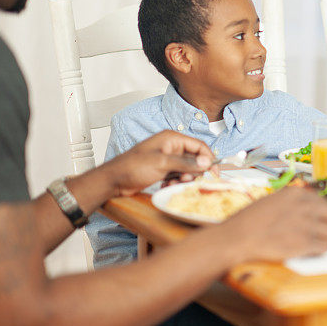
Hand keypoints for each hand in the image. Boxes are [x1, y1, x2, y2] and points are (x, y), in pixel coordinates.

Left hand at [98, 131, 214, 196]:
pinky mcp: (163, 170)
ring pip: (187, 169)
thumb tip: (207, 162)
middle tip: (189, 181)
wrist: (113, 181)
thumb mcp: (162, 163)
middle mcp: (171, 147)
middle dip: (194, 171)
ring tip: (175, 184)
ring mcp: (167, 159)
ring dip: (184, 179)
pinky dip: (176, 182)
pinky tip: (167, 186)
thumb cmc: (132, 167)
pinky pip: (178, 176)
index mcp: (172, 139)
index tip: (213, 172)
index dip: (208, 158)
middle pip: (194, 158)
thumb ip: (186, 162)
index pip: (199, 146)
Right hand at [219, 187, 326, 263]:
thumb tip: (308, 211)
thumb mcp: (273, 201)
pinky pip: (326, 247)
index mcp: (297, 193)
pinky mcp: (304, 243)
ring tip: (317, 243)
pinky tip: (311, 250)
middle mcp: (306, 206)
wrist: (237, 237)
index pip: (325, 201)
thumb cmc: (249, 221)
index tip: (322, 220)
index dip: (324, 213)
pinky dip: (321, 250)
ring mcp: (307, 224)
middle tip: (326, 232)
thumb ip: (293, 203)